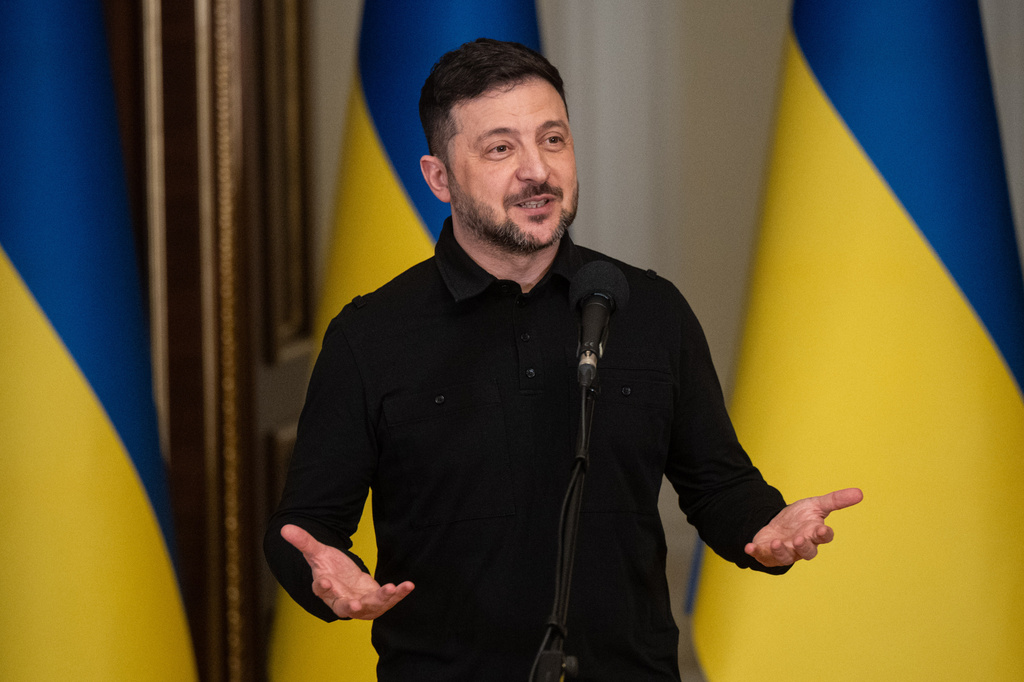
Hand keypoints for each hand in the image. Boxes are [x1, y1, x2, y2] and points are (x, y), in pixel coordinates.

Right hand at [280, 524, 414, 619]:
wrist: (345, 579)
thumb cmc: (329, 567)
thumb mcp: (318, 552)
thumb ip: (304, 542)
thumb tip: (284, 527)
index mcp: (326, 589)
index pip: (322, 590)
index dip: (324, 587)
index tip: (327, 582)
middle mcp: (342, 601)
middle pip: (344, 608)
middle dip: (350, 608)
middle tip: (354, 607)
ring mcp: (361, 604)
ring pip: (370, 606)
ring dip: (381, 599)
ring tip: (391, 588)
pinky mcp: (377, 602)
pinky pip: (389, 600)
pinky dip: (399, 594)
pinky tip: (408, 585)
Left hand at [745, 487, 862, 566]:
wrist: (777, 526)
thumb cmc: (799, 519)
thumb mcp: (815, 505)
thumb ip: (836, 500)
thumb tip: (860, 492)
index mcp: (814, 534)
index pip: (823, 537)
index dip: (823, 534)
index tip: (821, 529)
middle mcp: (801, 546)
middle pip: (807, 552)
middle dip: (803, 546)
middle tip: (799, 538)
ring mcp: (785, 552)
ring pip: (786, 556)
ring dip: (781, 551)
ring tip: (777, 542)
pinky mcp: (767, 554)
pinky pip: (762, 555)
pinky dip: (756, 552)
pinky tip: (749, 547)